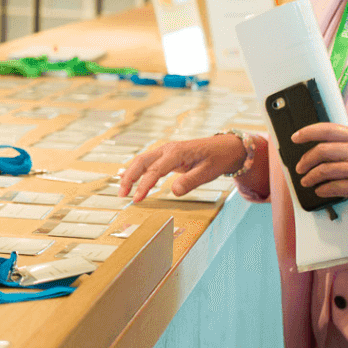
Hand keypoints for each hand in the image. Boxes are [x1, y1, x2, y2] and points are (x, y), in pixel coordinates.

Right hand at [119, 134, 247, 200]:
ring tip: (123, 190)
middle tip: (122, 194)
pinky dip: (137, 170)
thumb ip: (190, 182)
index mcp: (177, 153)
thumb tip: (174, 192)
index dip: (144, 185)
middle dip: (129, 177)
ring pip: (142, 160)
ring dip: (131, 174)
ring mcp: (166, 150)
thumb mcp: (208, 172)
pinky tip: (129, 178)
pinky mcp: (167, 155)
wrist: (225, 147)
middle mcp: (168, 149)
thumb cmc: (217, 159)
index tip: (137, 199)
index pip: (155, 170)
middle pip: (141, 161)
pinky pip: (148, 161)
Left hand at [290, 123, 347, 222]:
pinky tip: (321, 191)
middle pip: (321, 150)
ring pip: (323, 169)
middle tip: (300, 167)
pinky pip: (332, 187)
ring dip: (310, 177)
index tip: (296, 137)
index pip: (328, 129)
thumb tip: (327, 149)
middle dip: (305, 160)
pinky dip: (322, 190)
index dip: (307, 132)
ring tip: (307, 181)